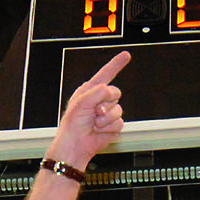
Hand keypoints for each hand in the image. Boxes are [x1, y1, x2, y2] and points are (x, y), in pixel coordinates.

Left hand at [49, 50, 129, 165]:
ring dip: (106, 118)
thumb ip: (97, 92)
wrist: (76, 144)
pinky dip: (108, 128)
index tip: (126, 55)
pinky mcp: (113, 125)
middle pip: (115, 92)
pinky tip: (99, 130)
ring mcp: (108, 113)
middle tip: (94, 112)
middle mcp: (100, 100)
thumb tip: (110, 91)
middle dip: (106, 103)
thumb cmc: (73, 124)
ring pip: (119, 109)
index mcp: (91, 90)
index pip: (106, 74)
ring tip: (94, 123)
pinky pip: (120, 122)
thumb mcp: (82, 102)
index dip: (116, 64)